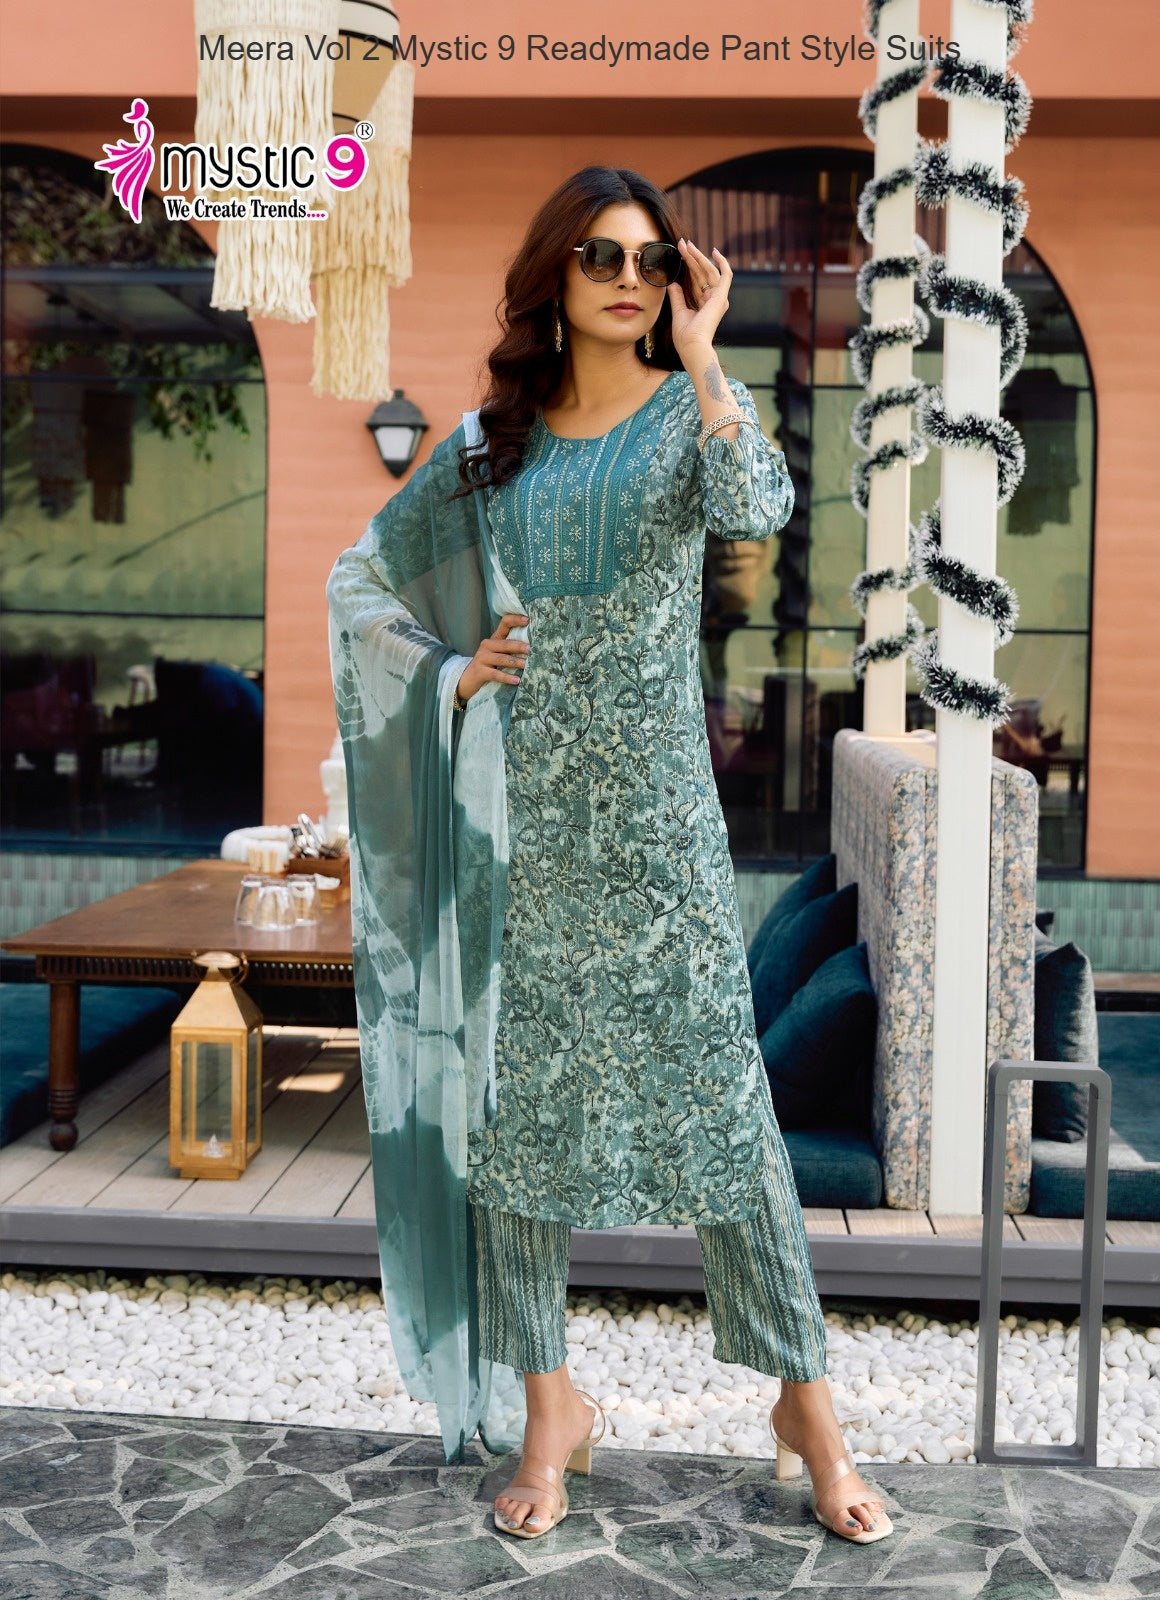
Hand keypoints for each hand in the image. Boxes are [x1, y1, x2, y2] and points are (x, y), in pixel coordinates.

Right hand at [456, 613, 528, 702]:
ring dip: (514, 662)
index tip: (527, 620)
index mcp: (494, 639)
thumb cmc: (489, 665)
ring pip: (501, 659)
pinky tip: (516, 680)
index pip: (504, 623)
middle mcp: (487, 646)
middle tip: (530, 649)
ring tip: (526, 665)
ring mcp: (482, 658)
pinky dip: (506, 677)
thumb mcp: (498, 654)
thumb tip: (534, 647)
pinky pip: (495, 674)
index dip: (515, 620)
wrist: (468, 679)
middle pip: (504, 644)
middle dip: (518, 646)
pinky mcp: (481, 671)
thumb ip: (511, 648)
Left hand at [668, 239, 731, 364]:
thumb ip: (677, 296)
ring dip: (699, 257)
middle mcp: (714, 299)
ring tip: (687, 245)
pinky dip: (722, 262)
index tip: (679, 252)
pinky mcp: (721, 296)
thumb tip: (672, 282)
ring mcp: (719, 298)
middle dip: (692, 257)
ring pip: (709, 271)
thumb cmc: (685, 336)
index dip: (688, 265)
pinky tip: (714, 251)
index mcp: (705, 304)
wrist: (691, 346)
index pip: (697, 279)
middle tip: (682, 243)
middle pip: (702, 273)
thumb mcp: (678, 312)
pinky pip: (726, 275)